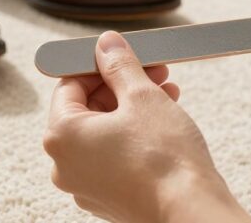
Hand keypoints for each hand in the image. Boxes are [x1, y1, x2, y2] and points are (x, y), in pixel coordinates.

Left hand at [43, 31, 250, 222]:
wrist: (189, 212)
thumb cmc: (163, 158)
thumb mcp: (141, 96)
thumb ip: (119, 65)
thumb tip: (107, 45)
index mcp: (61, 136)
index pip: (69, 84)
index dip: (98, 64)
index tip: (121, 54)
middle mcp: (64, 165)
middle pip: (87, 108)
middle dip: (121, 85)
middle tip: (152, 71)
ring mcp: (85, 185)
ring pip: (103, 132)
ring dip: (131, 108)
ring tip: (166, 92)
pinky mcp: (108, 199)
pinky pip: (113, 156)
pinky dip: (132, 137)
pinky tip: (162, 122)